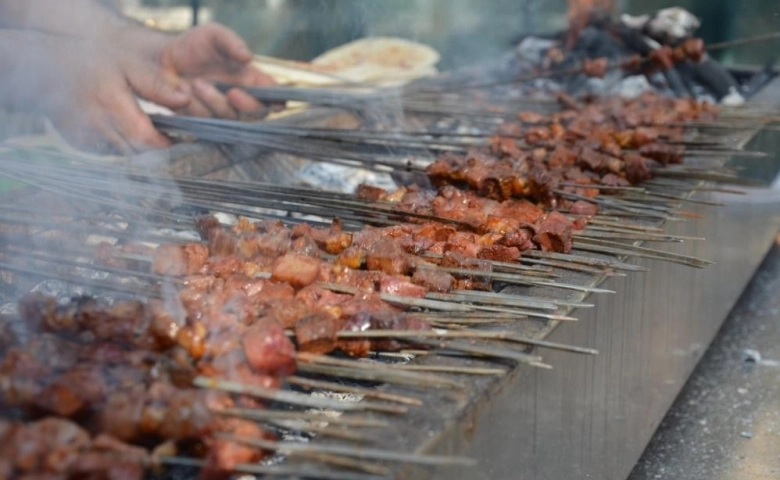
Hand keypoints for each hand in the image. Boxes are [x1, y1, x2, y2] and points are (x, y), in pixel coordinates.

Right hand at [7, 31, 179, 153]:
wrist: (45, 67)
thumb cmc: (90, 61)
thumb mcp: (127, 64)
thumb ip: (156, 84)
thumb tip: (185, 100)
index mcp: (111, 105)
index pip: (146, 140)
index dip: (164, 144)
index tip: (177, 138)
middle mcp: (96, 126)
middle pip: (137, 152)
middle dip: (154, 148)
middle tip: (166, 136)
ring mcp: (84, 137)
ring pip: (123, 155)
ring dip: (138, 149)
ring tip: (147, 132)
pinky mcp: (78, 143)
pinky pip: (107, 153)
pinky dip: (119, 147)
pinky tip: (123, 132)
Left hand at [150, 24, 275, 118]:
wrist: (162, 60)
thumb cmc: (194, 46)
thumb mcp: (213, 35)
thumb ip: (231, 42)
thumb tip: (248, 57)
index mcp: (252, 80)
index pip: (275, 96)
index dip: (278, 101)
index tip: (273, 99)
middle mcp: (241, 100)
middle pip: (257, 115)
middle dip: (246, 106)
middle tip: (232, 92)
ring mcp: (222, 114)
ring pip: (229, 119)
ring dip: (214, 102)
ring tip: (195, 83)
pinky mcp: (204, 124)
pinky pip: (207, 124)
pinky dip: (195, 109)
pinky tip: (184, 94)